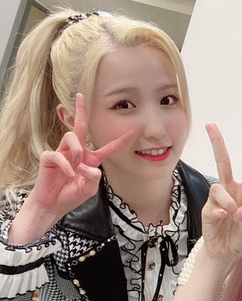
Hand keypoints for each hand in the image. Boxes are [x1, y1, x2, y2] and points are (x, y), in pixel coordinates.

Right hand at [11, 94, 132, 243]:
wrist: (53, 205)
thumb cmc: (71, 196)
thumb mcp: (89, 189)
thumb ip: (94, 178)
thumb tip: (88, 166)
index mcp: (91, 160)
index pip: (108, 148)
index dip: (121, 141)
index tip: (133, 130)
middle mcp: (77, 153)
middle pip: (81, 127)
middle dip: (81, 111)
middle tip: (81, 95)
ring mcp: (62, 153)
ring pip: (72, 138)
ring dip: (77, 151)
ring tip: (76, 167)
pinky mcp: (49, 158)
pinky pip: (58, 154)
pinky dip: (66, 165)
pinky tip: (68, 174)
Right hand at [200, 123, 241, 263]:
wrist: (226, 254)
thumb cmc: (241, 237)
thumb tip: (241, 211)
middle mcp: (232, 191)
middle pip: (223, 163)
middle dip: (217, 144)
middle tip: (211, 126)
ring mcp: (218, 201)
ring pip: (218, 187)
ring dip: (228, 201)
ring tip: (233, 215)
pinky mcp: (208, 211)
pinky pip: (212, 206)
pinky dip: (220, 212)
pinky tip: (224, 218)